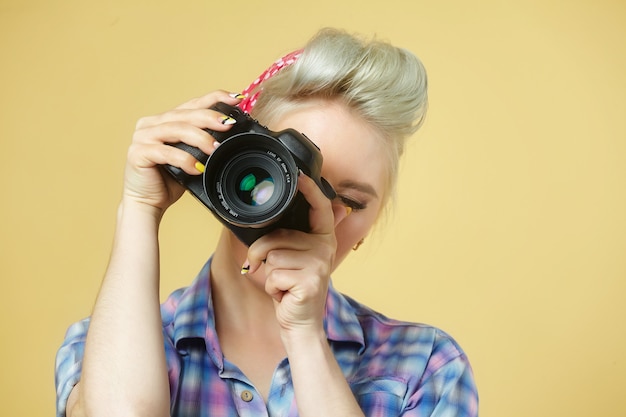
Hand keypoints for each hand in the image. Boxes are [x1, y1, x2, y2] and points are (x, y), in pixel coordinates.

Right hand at [122, 90, 242, 213]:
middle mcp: (151, 124)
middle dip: (210, 118)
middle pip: (185, 115)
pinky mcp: (137, 153)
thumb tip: (231, 131)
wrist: (148, 202)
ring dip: (199, 138)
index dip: (214, 99)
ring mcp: (142, 137)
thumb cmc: (170, 179)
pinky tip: (197, 167)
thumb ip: (203, 142)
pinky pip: (165, 153)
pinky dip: (184, 159)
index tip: (236, 100)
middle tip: (228, 125)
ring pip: (176, 130)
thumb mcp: (192, 157)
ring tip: (215, 149)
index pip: (192, 104)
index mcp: (165, 120)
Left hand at [246, 172, 346, 335]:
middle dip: (263, 253)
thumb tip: (274, 217)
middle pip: (278, 235)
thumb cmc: (291, 287)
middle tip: (272, 269)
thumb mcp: (291, 257)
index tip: (299, 173)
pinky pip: (273, 274)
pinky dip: (271, 287)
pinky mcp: (310, 281)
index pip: (320, 207)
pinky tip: (285, 293)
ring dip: (268, 273)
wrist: (300, 322)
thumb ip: (288, 236)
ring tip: (283, 283)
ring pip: (272, 255)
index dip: (310, 189)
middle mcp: (324, 248)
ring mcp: (319, 264)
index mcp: (322, 238)